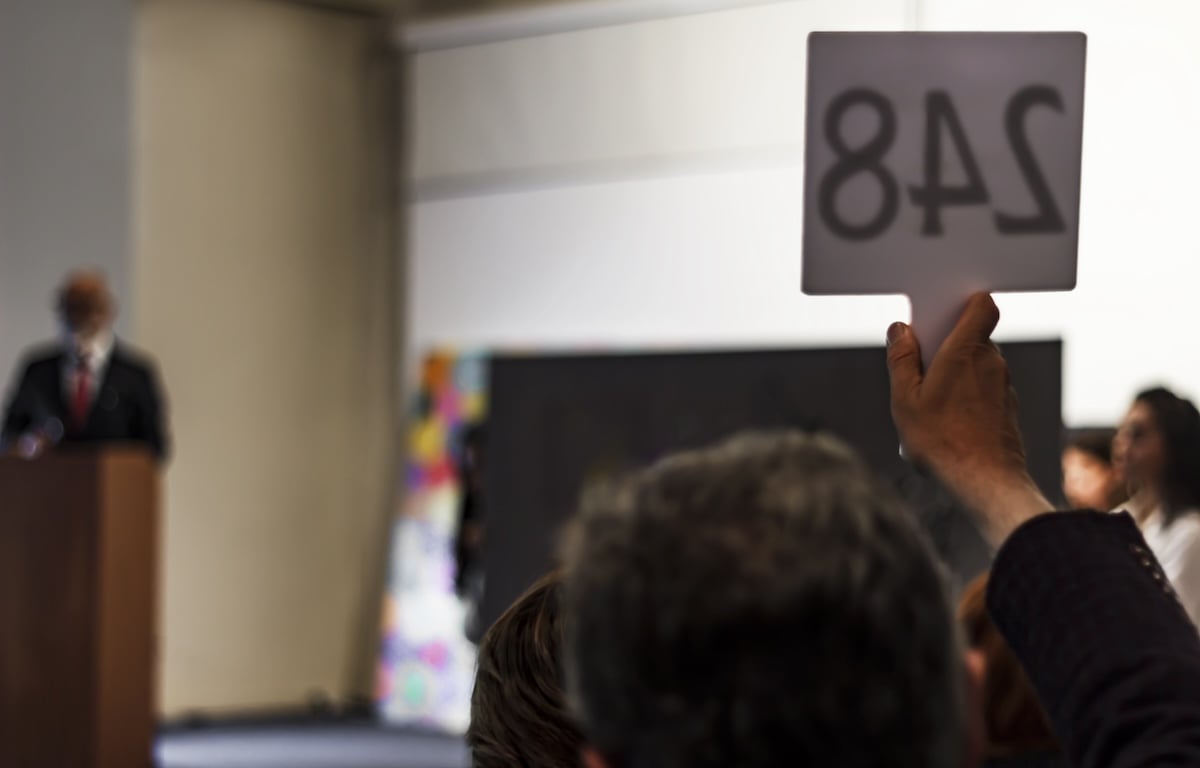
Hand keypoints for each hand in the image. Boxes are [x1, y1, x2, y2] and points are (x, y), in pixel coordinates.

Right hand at [886, 293, 1052, 545]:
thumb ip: (902, 360)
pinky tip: (947, 427)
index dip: (964, 303)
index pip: (982, 306)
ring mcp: (1004, 387)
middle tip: (918, 375)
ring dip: (954, 377)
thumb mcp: (905, 399)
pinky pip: (984, 392)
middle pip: (971, 338)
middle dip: (945, 348)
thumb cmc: (941, 441)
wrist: (985, 484)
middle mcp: (992, 363)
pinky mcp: (1008, 410)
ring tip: (929, 410)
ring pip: (976, 367)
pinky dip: (967, 399)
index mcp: (967, 351)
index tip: (940, 315)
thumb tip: (900, 330)